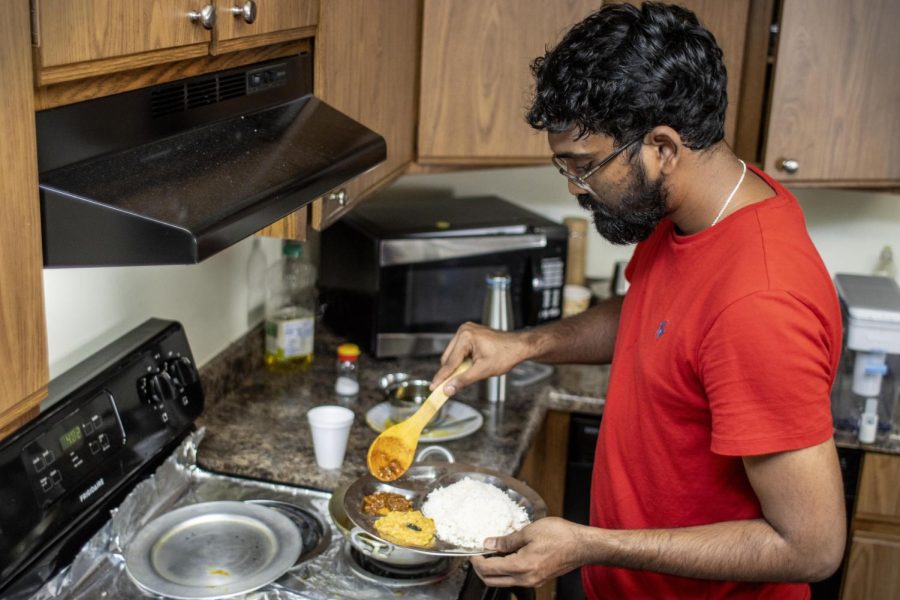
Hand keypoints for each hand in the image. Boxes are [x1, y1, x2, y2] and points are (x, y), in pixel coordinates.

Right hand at [430, 322, 530, 395]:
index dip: (442, 377)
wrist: (519, 346)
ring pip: (453, 355)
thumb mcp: (483, 371)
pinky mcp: (470, 334)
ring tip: (466, 375)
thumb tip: (448, 389)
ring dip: (456, 367)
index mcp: (466, 336)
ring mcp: (467, 331)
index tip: (433, 388)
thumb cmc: (505, 355)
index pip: (450, 361)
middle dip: (450, 372)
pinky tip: (469, 367)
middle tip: (448, 388)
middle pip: (448, 357)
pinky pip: (460, 351)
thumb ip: (463, 380)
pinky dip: (462, 361)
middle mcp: (464, 330)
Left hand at [470, 517, 587, 588]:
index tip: (473, 551)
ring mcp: (532, 582)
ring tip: (492, 553)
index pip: (489, 569)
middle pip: (492, 581)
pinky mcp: (538, 580)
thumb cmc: (561, 536)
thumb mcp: (530, 531)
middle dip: (480, 569)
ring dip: (493, 571)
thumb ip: (507, 539)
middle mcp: (525, 579)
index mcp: (521, 566)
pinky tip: (507, 556)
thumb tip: (490, 543)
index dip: (476, 560)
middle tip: (478, 555)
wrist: (582, 546)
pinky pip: (515, 580)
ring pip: (503, 582)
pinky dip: (505, 571)